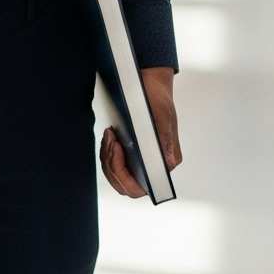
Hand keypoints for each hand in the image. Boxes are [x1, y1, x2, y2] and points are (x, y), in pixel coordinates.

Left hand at [99, 67, 182, 197]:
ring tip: (110, 136)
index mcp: (166, 163)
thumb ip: (164, 138)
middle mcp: (153, 167)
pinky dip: (107, 152)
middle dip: (112, 165)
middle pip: (125, 184)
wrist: (150, 87)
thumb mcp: (163, 116)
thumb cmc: (158, 101)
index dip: (124, 176)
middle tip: (111, 142)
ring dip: (107, 157)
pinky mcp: (128, 155)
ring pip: (116, 175)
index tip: (117, 151)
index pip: (141, 187)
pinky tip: (110, 137)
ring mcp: (139, 162)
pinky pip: (113, 164)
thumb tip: (166, 161)